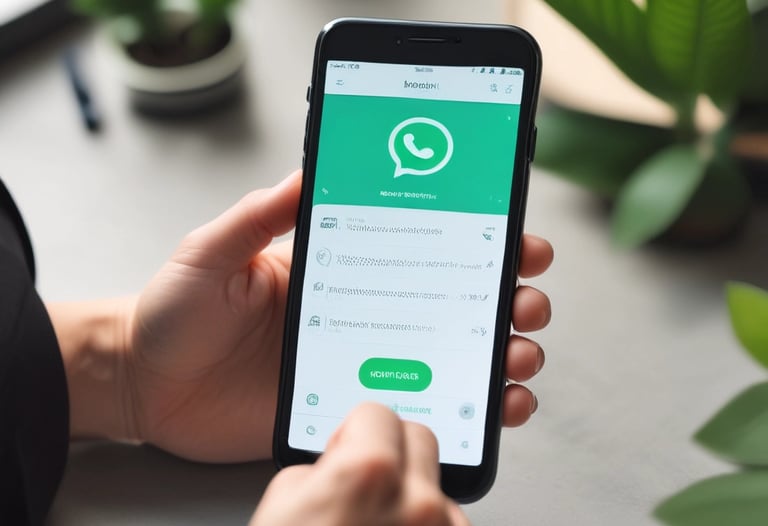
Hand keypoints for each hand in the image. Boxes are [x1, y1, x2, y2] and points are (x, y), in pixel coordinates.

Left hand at [120, 170, 551, 461]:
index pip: (420, 246)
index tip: (515, 234)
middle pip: (455, 301)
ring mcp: (364, 362)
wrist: (147, 386)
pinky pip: (425, 405)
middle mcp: (365, 311)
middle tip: (526, 297)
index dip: (476, 239)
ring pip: (454, 354)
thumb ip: (259, 215)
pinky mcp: (353, 406)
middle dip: (508, 295)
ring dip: (503, 351)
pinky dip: (472, 404)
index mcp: (341, 267)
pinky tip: (498, 404)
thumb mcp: (212, 250)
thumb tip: (308, 168)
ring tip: (521, 353)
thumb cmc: (175, 313)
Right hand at [250, 403, 469, 525]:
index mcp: (369, 475)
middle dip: (392, 451)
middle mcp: (418, 504)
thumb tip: (343, 460)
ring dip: (413, 499)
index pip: (379, 413)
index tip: (346, 449)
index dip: (354, 431)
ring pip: (440, 489)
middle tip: (365, 482)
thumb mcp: (284, 504)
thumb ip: (325, 467)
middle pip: (422, 439)